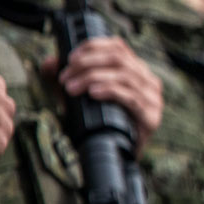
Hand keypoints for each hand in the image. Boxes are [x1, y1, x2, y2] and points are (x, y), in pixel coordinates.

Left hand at [44, 38, 163, 150]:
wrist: (115, 157)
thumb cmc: (100, 123)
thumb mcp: (80, 97)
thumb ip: (67, 79)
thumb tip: (50, 63)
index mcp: (135, 71)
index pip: (119, 46)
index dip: (93, 46)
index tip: (70, 58)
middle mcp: (147, 81)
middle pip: (119, 58)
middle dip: (87, 64)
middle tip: (65, 77)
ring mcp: (152, 99)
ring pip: (124, 75)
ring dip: (93, 78)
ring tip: (71, 88)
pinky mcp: (151, 117)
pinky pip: (132, 97)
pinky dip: (110, 91)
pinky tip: (93, 93)